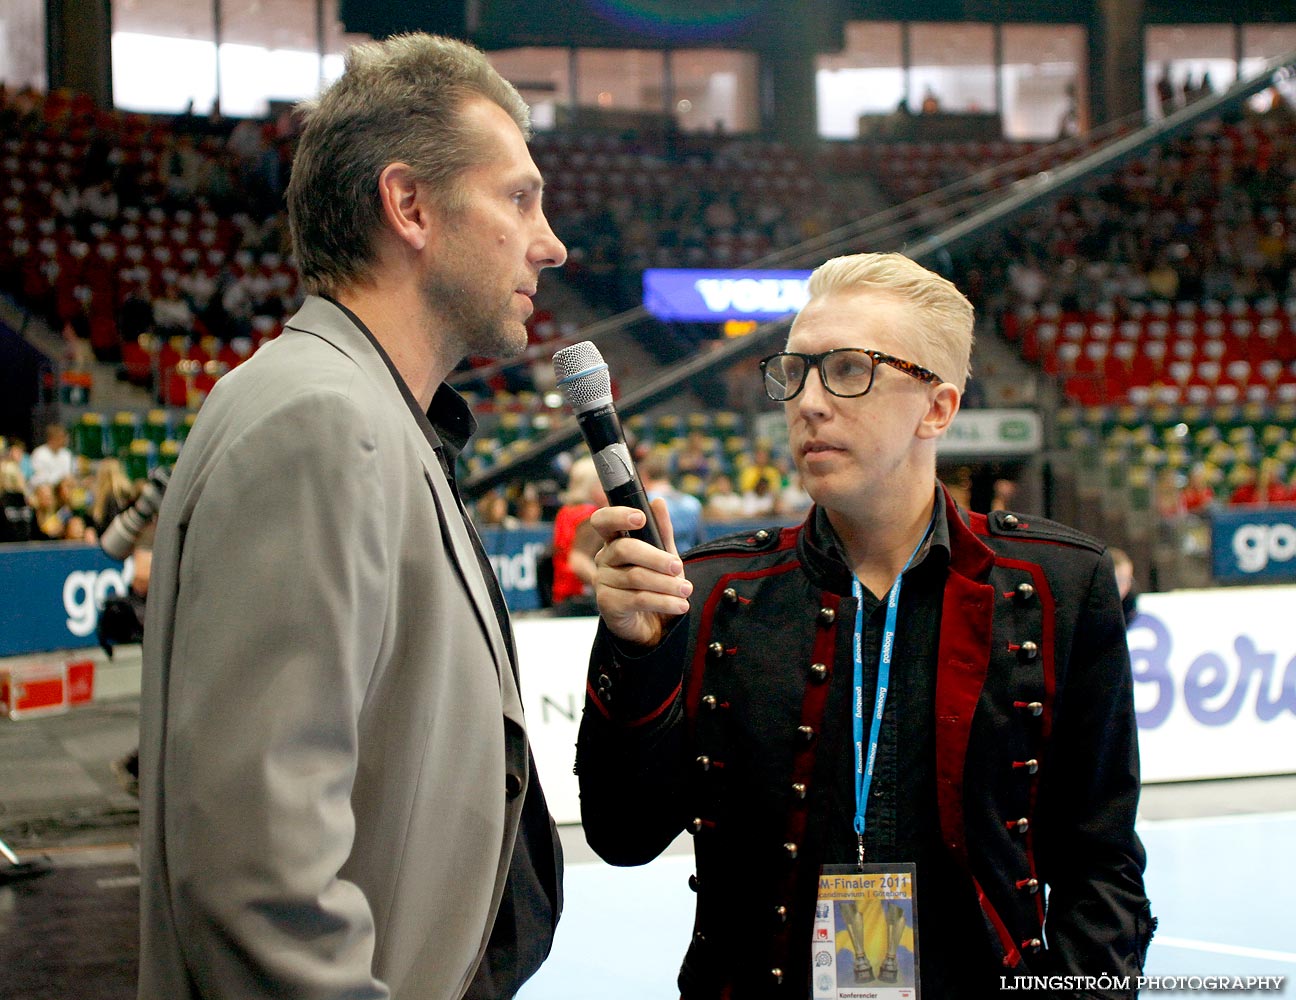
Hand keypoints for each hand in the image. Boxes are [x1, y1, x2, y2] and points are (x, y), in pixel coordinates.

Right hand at [590, 498, 691, 648]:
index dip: (618, 516)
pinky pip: (637, 598)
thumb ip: (662, 531)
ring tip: (685, 591)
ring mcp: (602, 581)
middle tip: (678, 566)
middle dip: (656, 557)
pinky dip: (663, 601)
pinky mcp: (607, 604)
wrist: (653, 625)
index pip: (603, 521)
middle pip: (625, 549)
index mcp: (615, 541)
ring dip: (666, 584)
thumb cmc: (656, 585)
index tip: (640, 518)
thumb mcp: (665, 556)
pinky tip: (680, 605)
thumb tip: (658, 502)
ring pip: (635, 576)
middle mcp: (604, 558)